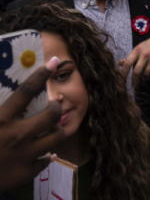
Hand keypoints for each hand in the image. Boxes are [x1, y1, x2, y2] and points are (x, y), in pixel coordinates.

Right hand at [0, 57, 64, 192]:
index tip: (53, 62)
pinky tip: (44, 153)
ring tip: (52, 129)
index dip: (41, 74)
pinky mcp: (25, 173)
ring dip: (57, 131)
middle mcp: (17, 135)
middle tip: (53, 107)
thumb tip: (9, 93)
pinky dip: (46, 156)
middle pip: (52, 114)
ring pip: (57, 137)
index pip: (27, 91)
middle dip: (56, 108)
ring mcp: (24, 155)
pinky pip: (45, 161)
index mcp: (1, 119)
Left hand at [120, 36, 149, 86]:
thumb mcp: (138, 48)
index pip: (128, 63)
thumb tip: (120, 63)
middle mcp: (145, 55)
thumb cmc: (148, 45)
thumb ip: (130, 57)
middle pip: (137, 71)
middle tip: (134, 84)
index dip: (124, 73)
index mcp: (137, 51)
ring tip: (144, 77)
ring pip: (146, 74)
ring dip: (144, 78)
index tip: (122, 80)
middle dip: (134, 80)